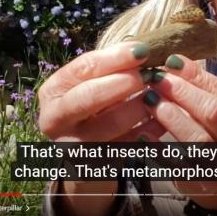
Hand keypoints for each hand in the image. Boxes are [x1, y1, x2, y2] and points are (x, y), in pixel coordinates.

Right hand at [37, 41, 165, 215]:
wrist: (85, 151)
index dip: (114, 57)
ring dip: (139, 107)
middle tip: (149, 74)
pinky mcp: (94, 165)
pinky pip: (126, 146)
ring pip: (110, 124)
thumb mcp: (92, 83)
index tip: (142, 50)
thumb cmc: (93, 105)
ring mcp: (73, 146)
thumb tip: (142, 49)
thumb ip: (111, 67)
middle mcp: (55, 120)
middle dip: (123, 83)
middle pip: (89, 97)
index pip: (82, 68)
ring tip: (159, 94)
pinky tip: (163, 119)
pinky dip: (148, 131)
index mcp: (53, 92)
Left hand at [145, 54, 216, 209]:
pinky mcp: (200, 183)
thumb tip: (173, 61)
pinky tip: (143, 133)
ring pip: (197, 138)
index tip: (170, 61)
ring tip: (149, 100)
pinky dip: (158, 147)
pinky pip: (177, 163)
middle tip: (156, 79)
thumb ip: (203, 89)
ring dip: (170, 116)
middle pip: (212, 111)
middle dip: (182, 92)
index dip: (195, 75)